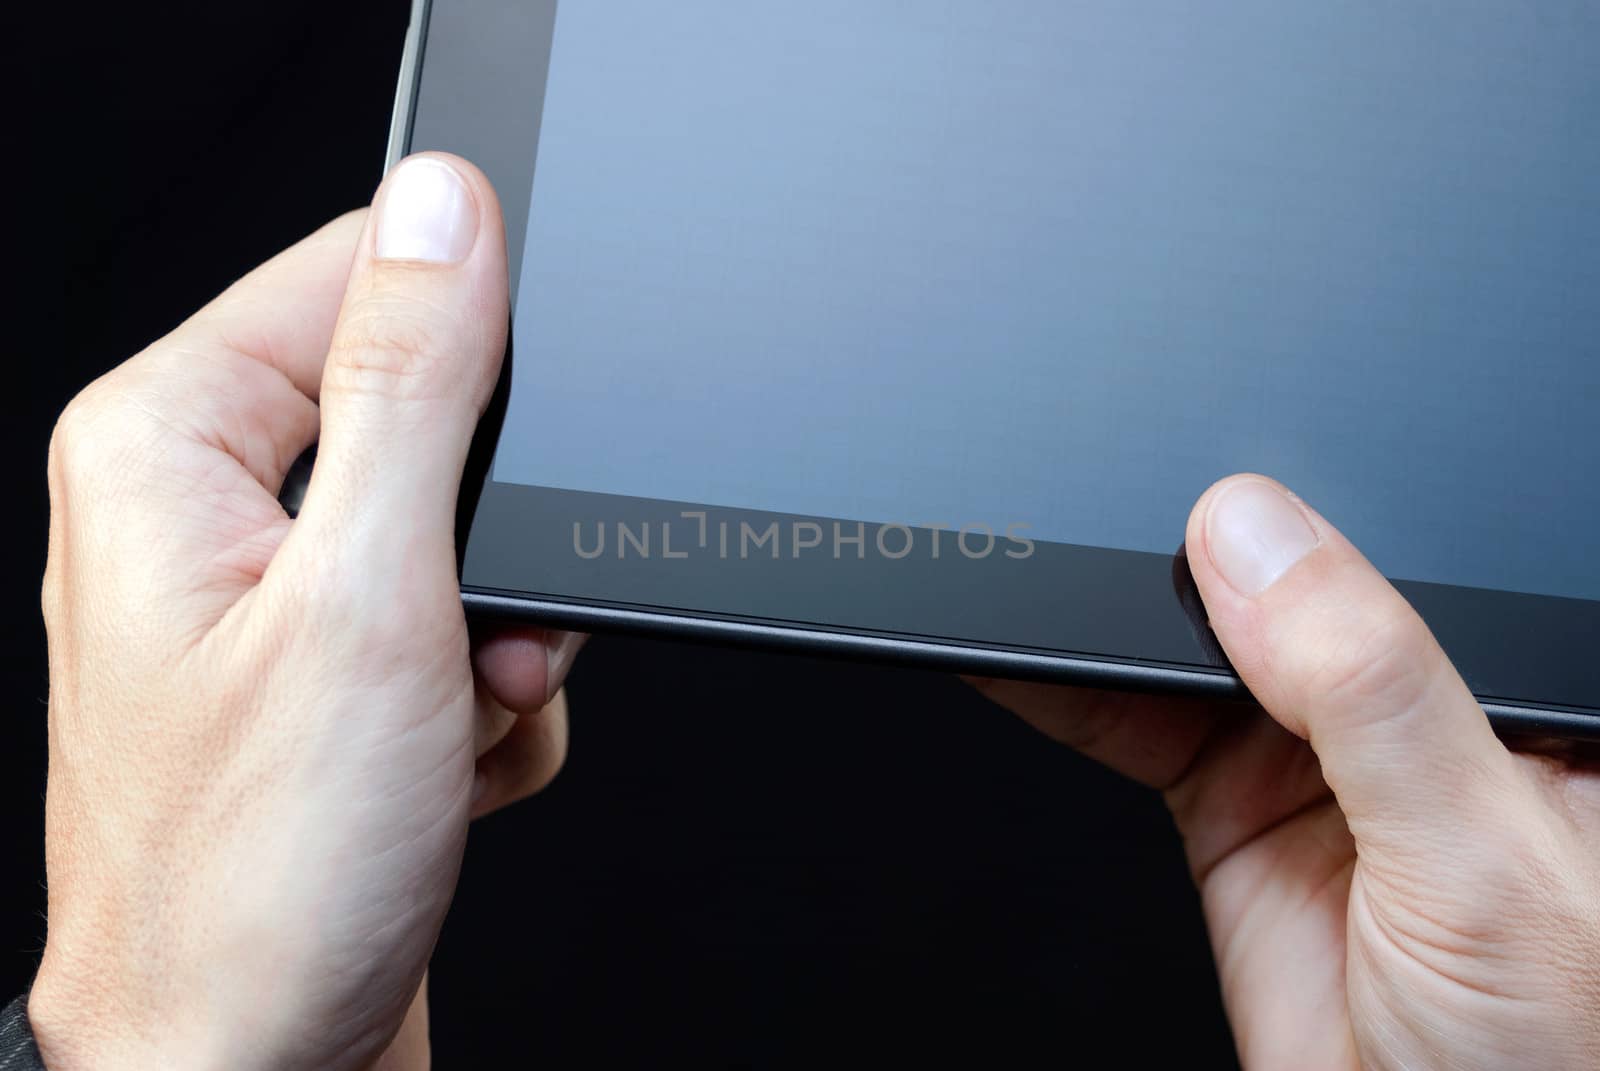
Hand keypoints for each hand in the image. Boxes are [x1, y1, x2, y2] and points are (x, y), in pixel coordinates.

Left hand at [34, 154, 580, 1069]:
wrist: (257, 1069)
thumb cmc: (261, 879)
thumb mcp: (368, 598)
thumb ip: (411, 384)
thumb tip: (445, 209)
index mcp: (173, 448)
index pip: (354, 272)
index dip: (472, 340)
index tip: (520, 432)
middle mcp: (208, 514)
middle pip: (426, 415)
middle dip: (496, 536)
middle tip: (479, 628)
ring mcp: (271, 603)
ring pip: (467, 534)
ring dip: (505, 635)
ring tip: (456, 720)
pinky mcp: (332, 680)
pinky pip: (464, 626)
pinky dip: (489, 701)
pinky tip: (447, 770)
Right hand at [972, 475, 1599, 1069]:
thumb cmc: (1542, 1059)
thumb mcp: (1475, 857)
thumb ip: (1373, 690)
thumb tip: (1260, 541)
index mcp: (1515, 694)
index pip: (1401, 562)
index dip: (1302, 519)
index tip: (1200, 488)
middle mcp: (1409, 720)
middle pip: (1277, 596)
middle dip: (1188, 563)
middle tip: (1098, 538)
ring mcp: (1312, 766)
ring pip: (1192, 652)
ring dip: (1113, 620)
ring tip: (1045, 580)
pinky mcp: (1230, 816)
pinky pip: (1136, 726)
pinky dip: (1071, 691)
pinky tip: (1029, 657)